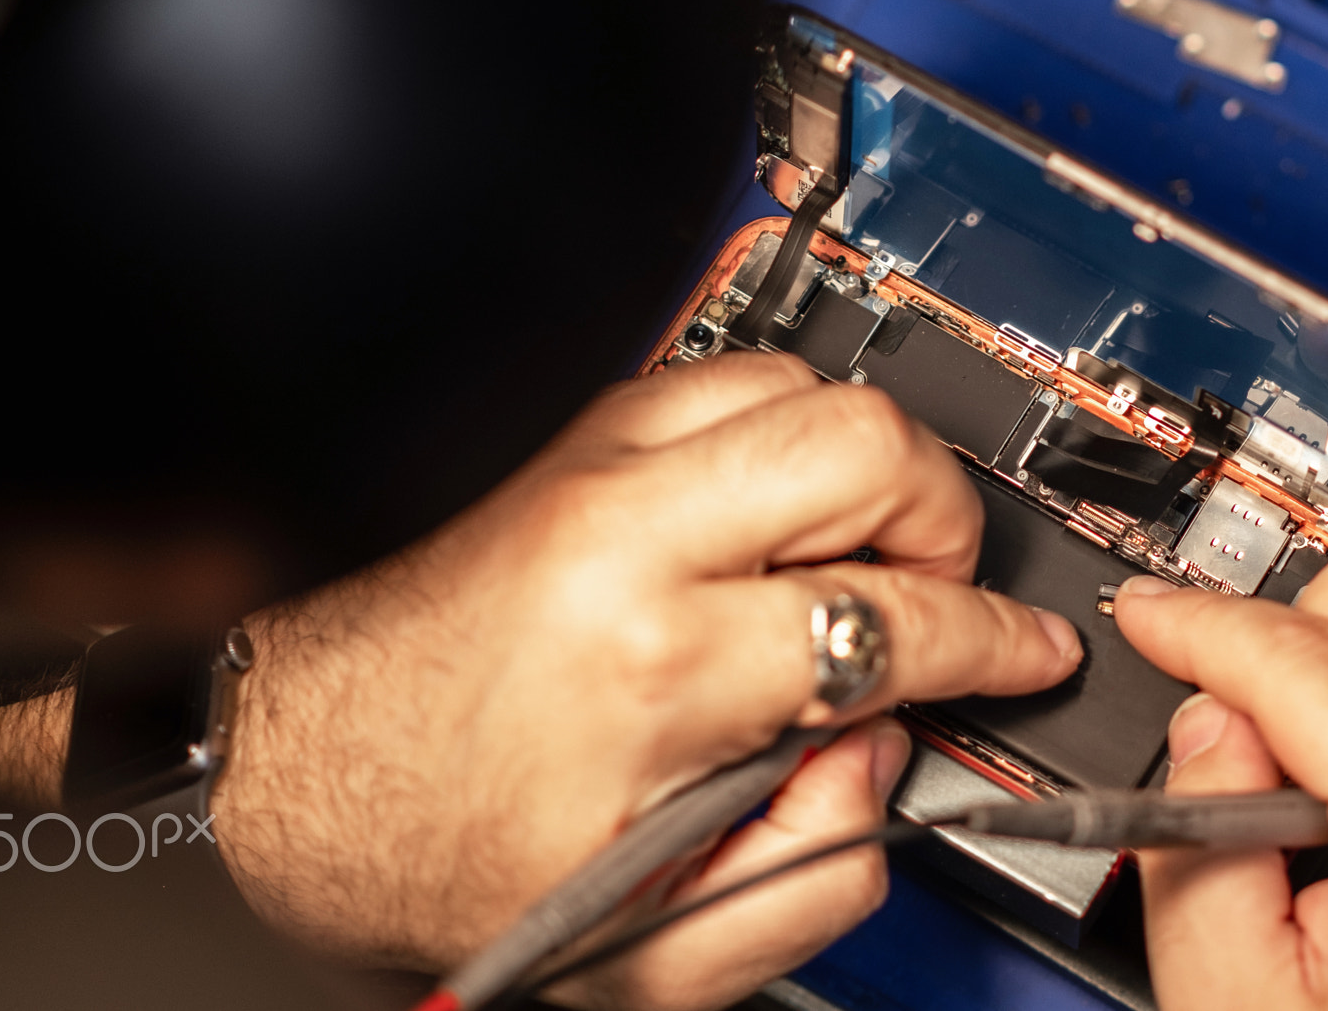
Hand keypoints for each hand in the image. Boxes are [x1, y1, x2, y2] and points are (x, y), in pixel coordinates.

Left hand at [213, 351, 1082, 1008]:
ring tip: (852, 558)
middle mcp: (628, 536)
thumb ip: (812, 875)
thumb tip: (881, 756)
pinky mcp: (582, 435)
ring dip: (867, 471)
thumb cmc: (447, 844)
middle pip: (870, 446)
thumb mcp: (650, 950)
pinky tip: (779, 516)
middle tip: (931, 594)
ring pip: (811, 387)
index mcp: (655, 666)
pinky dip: (789, 435)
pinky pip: (739, 377)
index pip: (895, 618)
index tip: (1022, 652)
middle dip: (943, 522)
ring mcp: (600, 465)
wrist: (305, 765)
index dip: (994, 644)